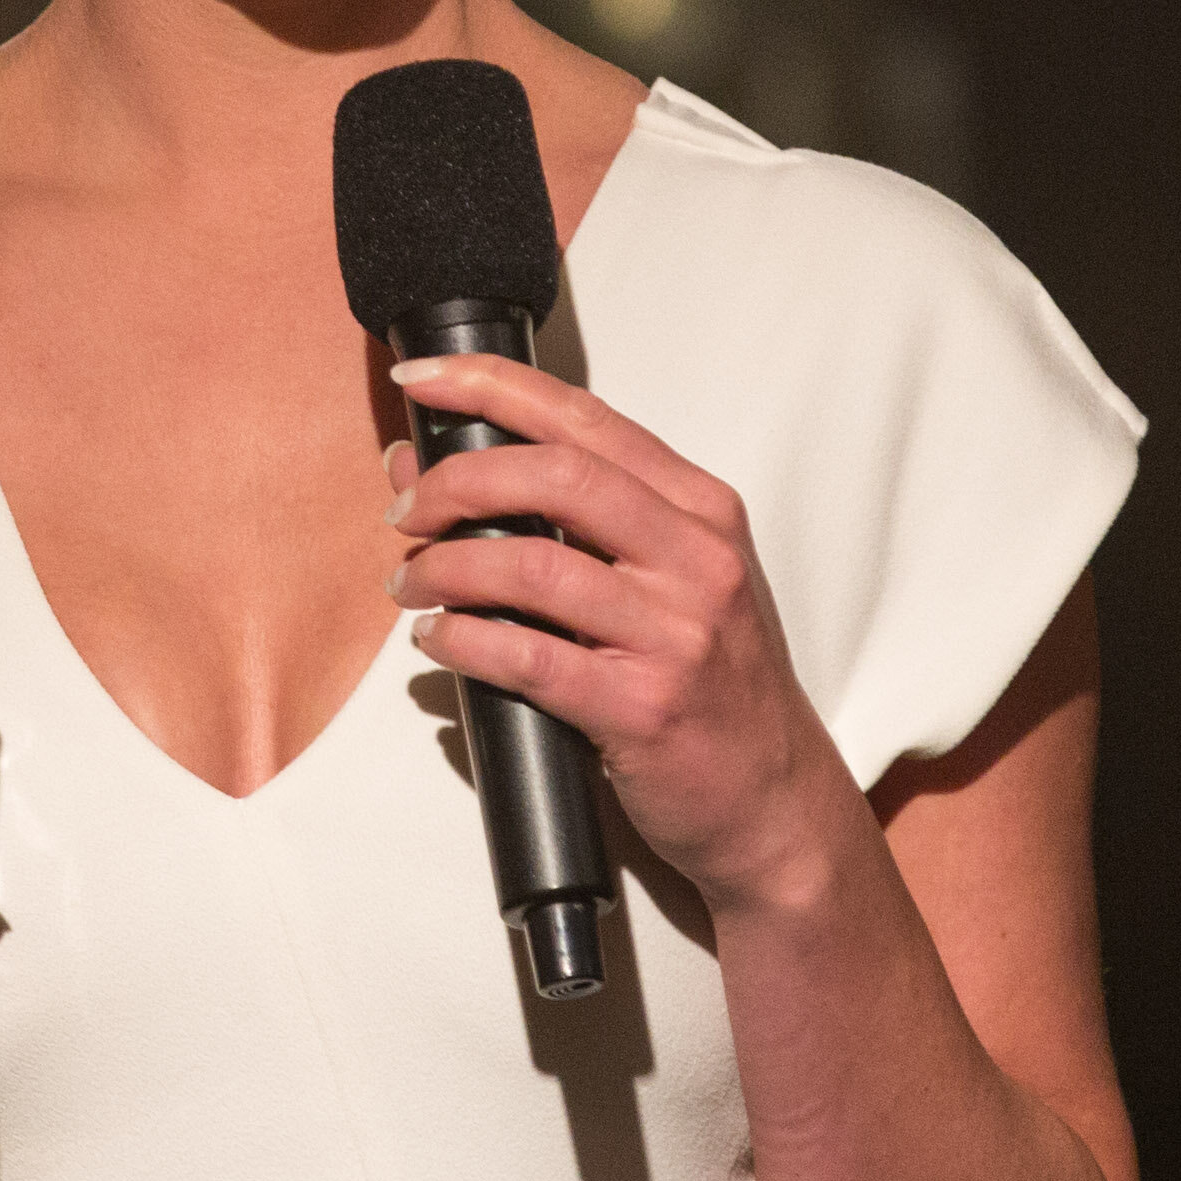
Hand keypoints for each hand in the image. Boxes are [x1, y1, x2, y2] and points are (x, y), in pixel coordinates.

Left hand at [385, 356, 855, 916]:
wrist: (775, 801)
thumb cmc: (714, 685)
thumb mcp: (670, 581)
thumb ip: (570, 520)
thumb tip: (430, 464)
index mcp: (701, 510)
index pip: (583, 418)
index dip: (492, 387)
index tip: (425, 379)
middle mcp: (697, 558)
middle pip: (554, 476)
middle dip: (456, 481)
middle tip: (405, 513)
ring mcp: (675, 632)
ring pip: (531, 565)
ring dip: (445, 568)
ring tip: (410, 584)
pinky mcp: (642, 706)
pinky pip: (528, 657)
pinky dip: (464, 641)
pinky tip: (440, 641)